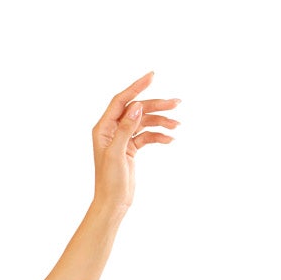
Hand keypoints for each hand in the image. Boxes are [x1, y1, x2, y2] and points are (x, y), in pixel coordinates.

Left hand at [91, 71, 179, 213]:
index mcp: (103, 129)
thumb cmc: (110, 182)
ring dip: (161, 121)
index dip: (136, 87)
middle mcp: (111, 131)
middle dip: (156, 106)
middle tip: (177, 104)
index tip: (153, 76)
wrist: (113, 204)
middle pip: (137, 109)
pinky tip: (170, 140)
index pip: (121, 101)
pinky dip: (158, 135)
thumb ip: (126, 128)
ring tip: (177, 125)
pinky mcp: (131, 148)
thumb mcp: (117, 154)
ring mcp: (122, 139)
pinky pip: (147, 135)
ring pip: (144, 121)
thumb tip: (137, 105)